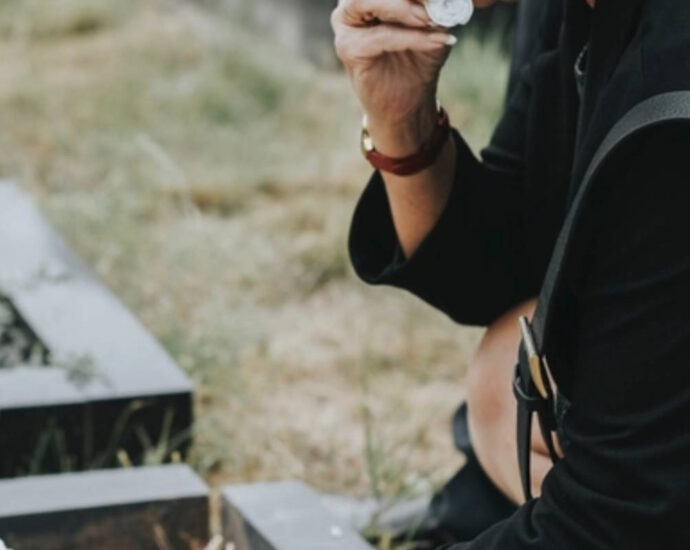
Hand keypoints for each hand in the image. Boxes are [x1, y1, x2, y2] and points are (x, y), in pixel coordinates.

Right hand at [331, 0, 455, 155]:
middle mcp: (353, 1)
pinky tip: (438, 40)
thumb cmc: (420, 57)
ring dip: (406, 9)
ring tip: (432, 19)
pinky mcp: (347, 48)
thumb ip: (436, 4)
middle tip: (439, 0)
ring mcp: (346, 22)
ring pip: (373, 3)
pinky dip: (412, 37)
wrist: (409, 99)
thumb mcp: (435, 22)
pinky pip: (382, 36)